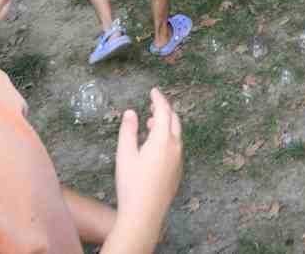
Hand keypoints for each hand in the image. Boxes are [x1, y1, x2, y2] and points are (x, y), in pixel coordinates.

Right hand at [114, 88, 182, 235]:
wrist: (144, 214)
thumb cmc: (132, 184)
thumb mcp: (125, 155)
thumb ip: (128, 130)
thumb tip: (131, 112)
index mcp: (162, 140)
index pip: (164, 111)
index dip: (159, 99)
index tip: (153, 91)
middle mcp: (175, 147)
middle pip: (174, 121)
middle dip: (164, 110)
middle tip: (153, 105)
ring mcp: (178, 160)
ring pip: (176, 135)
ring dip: (165, 125)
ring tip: (150, 124)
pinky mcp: (177, 171)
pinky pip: (175, 147)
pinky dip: (167, 138)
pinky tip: (154, 147)